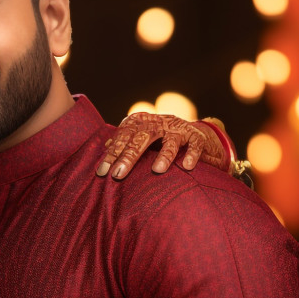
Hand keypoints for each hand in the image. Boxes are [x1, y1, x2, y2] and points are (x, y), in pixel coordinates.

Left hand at [96, 113, 231, 179]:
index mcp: (142, 122)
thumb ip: (126, 142)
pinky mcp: (197, 136)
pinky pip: (195, 144)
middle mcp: (159, 122)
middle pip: (142, 137)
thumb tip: (105, 147)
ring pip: (170, 141)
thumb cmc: (160, 141)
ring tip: (157, 170)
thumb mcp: (142, 139)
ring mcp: (178, 128)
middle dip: (129, 157)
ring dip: (164, 155)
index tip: (102, 173)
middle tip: (118, 175)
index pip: (124, 136)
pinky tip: (187, 167)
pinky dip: (192, 154)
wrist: (194, 135)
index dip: (112, 154)